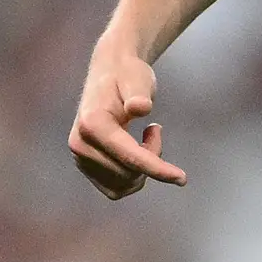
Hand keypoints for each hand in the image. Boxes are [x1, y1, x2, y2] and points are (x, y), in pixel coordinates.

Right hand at [68, 42, 188, 198]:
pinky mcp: (85, 165)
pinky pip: (114, 188)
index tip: (182, 179)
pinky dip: (132, 176)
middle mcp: (80, 144)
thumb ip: (139, 94)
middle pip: (127, 173)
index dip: (158, 169)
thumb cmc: (128, 75)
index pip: (129, 157)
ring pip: (121, 185)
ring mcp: (80, 157)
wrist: (110, 73)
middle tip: (155, 129)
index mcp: (92, 123)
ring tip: (145, 138)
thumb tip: (140, 107)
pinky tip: (136, 151)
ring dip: (141, 170)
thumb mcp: (138, 79)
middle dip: (151, 158)